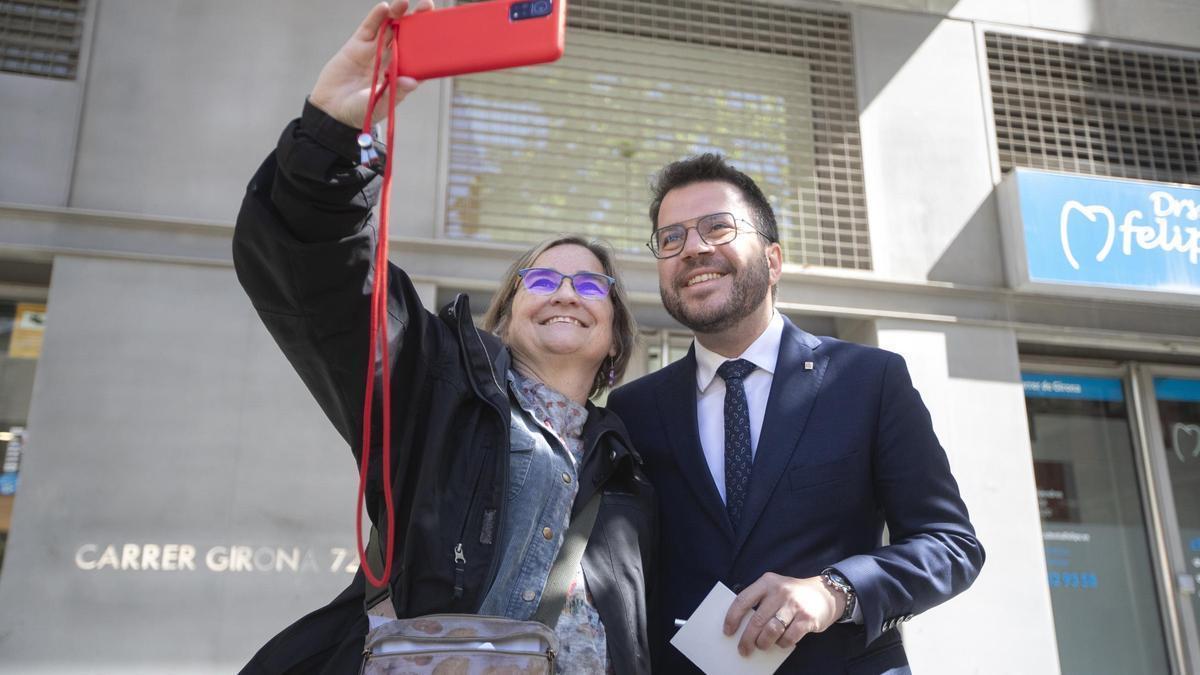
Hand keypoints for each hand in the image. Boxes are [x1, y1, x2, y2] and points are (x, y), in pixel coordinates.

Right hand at [308, 0, 433, 127]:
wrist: (332, 110)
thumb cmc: (360, 112)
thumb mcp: (379, 105)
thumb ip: (395, 92)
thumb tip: (412, 81)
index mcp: (402, 75)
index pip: (421, 57)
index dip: (431, 44)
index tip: (441, 31)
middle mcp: (391, 60)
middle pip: (408, 37)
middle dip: (418, 21)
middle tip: (428, 6)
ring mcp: (375, 51)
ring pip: (390, 28)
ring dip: (398, 14)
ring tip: (405, 2)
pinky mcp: (357, 45)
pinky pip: (369, 28)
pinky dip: (376, 17)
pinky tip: (384, 7)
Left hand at [723, 572, 844, 656]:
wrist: (826, 593)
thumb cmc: (793, 595)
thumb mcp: (775, 589)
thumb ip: (760, 602)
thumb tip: (742, 627)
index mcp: (767, 582)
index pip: (743, 600)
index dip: (732, 618)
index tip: (728, 631)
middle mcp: (780, 591)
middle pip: (757, 620)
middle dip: (747, 639)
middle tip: (743, 649)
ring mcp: (794, 604)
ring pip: (771, 630)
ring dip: (764, 643)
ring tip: (762, 646)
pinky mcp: (807, 618)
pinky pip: (789, 637)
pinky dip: (782, 644)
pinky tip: (781, 643)